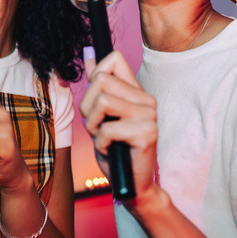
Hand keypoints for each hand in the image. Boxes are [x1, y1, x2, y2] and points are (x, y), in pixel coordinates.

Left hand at [80, 50, 158, 196]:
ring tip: (104, 138)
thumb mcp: (100, 114)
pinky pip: (107, 129)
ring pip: (102, 102)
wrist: (131, 184)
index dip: (94, 76)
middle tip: (98, 127)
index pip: (114, 59)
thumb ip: (97, 85)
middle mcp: (146, 99)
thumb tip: (89, 53)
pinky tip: (110, 150)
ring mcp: (149, 115)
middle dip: (87, 108)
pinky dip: (100, 143)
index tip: (95, 100)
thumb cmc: (115, 149)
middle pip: (100, 81)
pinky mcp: (147, 133)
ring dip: (93, 125)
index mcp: (136, 91)